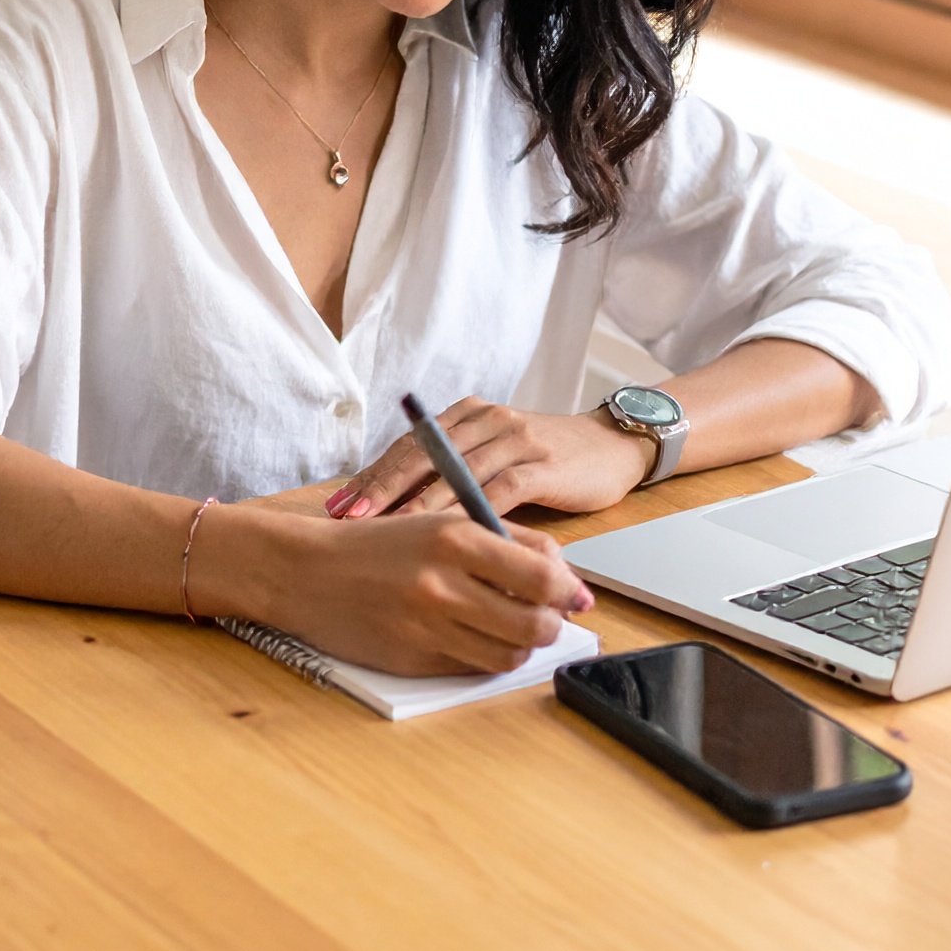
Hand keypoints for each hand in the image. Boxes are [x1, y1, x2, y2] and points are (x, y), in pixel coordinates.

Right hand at [189, 502, 594, 677]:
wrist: (304, 573)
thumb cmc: (376, 545)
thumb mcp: (439, 523)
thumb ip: (504, 541)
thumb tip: (563, 576)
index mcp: (454, 538)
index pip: (541, 576)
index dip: (569, 591)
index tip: (574, 595)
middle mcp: (443, 585)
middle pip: (534, 624)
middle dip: (552, 626)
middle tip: (548, 618)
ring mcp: (427, 628)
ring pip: (509, 655)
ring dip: (522, 647)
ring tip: (511, 629)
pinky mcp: (413, 660)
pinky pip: (472, 669)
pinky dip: (485, 658)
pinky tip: (475, 639)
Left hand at [324, 398, 656, 523]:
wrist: (612, 448)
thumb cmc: (546, 460)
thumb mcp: (494, 458)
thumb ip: (453, 474)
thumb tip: (395, 511)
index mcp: (468, 415)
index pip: (409, 445)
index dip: (373, 474)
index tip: (338, 505)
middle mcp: (487, 420)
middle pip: (423, 454)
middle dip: (381, 487)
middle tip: (348, 516)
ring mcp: (516, 440)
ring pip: (456, 472)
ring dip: (418, 502)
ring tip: (386, 529)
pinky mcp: (543, 465)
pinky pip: (498, 489)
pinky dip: (470, 511)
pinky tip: (449, 535)